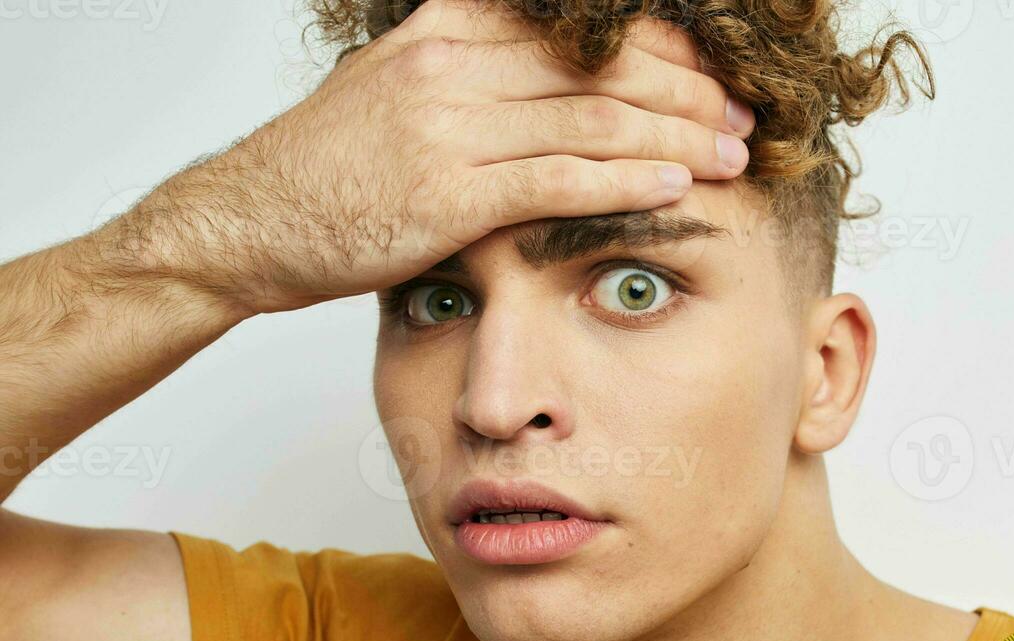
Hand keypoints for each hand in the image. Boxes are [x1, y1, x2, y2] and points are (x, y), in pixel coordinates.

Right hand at [91, 0, 753, 316]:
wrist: (249, 220)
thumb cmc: (330, 167)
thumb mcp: (400, 87)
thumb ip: (477, 72)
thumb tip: (554, 78)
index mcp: (453, 29)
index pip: (586, 28)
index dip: (666, 51)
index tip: (717, 78)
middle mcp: (457, 63)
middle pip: (605, 67)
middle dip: (690, 93)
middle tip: (746, 120)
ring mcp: (451, 124)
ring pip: (595, 119)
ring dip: (678, 138)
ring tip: (733, 157)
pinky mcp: (450, 192)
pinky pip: (560, 179)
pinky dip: (628, 181)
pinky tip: (678, 186)